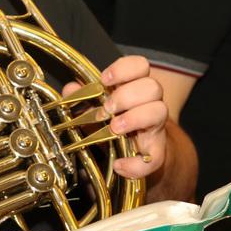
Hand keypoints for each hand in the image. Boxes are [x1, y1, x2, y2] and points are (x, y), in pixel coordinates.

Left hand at [63, 55, 166, 178]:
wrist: (136, 150)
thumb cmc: (114, 119)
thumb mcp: (96, 105)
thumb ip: (82, 95)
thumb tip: (70, 88)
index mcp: (134, 85)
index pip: (141, 65)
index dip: (124, 69)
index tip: (105, 80)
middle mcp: (150, 102)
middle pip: (152, 86)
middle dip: (127, 95)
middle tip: (107, 108)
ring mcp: (155, 126)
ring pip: (160, 111)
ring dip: (135, 118)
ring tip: (115, 128)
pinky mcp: (156, 152)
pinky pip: (155, 158)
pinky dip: (136, 164)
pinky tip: (119, 165)